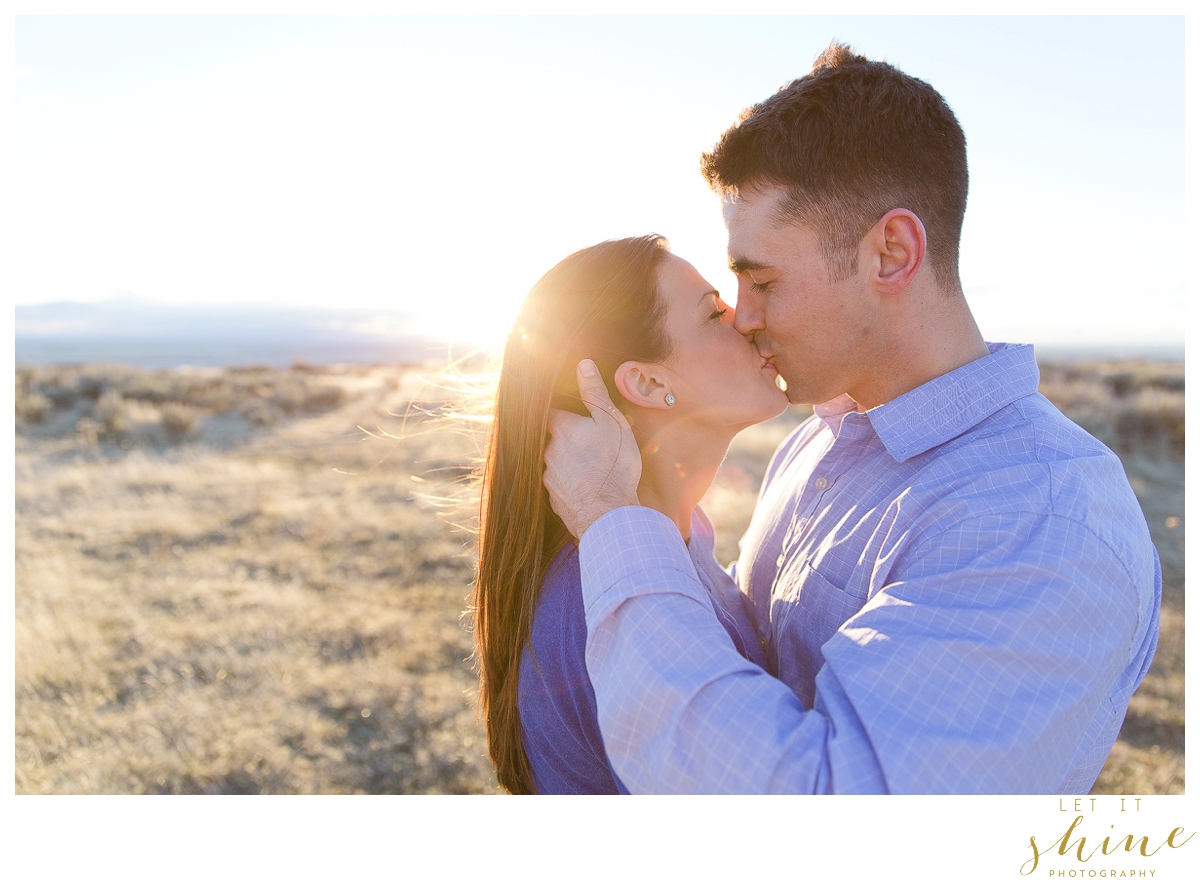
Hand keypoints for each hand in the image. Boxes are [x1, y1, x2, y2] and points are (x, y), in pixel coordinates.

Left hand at [544, 359, 641, 538]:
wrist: (608, 515)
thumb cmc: (613, 466)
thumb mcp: (611, 422)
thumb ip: (595, 394)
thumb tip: (583, 365)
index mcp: (561, 428)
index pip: (551, 411)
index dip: (561, 409)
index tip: (571, 410)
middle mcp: (548, 451)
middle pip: (554, 437)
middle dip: (569, 437)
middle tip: (591, 442)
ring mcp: (548, 476)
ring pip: (557, 461)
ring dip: (570, 461)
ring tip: (593, 466)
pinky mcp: (553, 498)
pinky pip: (561, 483)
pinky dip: (572, 482)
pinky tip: (588, 486)